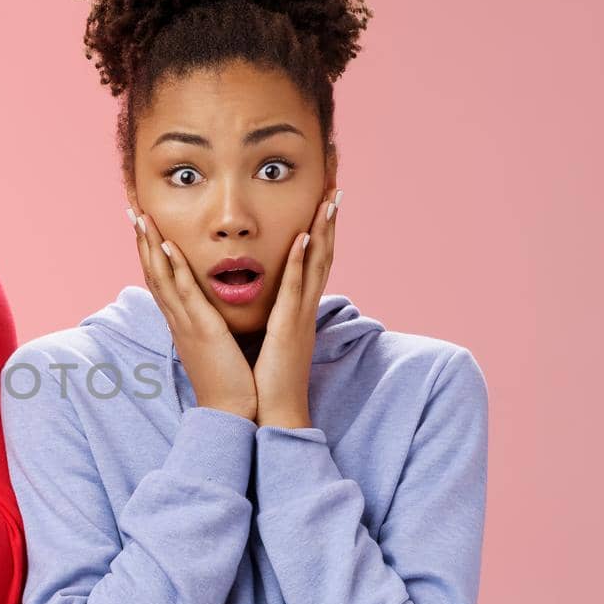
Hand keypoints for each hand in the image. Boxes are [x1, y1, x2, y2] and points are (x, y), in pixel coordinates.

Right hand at [131, 203, 257, 421]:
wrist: (231, 411)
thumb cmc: (228, 379)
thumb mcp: (214, 343)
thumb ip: (207, 322)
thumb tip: (207, 309)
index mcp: (181, 320)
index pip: (160, 277)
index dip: (149, 249)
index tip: (143, 223)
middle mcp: (176, 319)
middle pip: (152, 271)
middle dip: (142, 239)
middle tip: (131, 208)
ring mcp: (185, 323)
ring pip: (161, 277)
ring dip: (150, 245)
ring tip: (141, 216)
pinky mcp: (201, 329)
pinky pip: (184, 293)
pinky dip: (174, 268)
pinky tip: (169, 245)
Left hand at [254, 188, 340, 428]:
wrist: (274, 414)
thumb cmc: (268, 381)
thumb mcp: (270, 341)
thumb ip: (272, 318)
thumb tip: (267, 304)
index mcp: (298, 311)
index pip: (312, 263)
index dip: (321, 233)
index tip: (324, 203)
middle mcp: (305, 309)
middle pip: (322, 257)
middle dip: (329, 222)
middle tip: (336, 188)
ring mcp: (300, 318)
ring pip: (315, 266)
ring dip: (322, 232)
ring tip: (329, 200)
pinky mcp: (289, 329)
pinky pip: (295, 290)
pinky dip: (298, 263)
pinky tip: (302, 238)